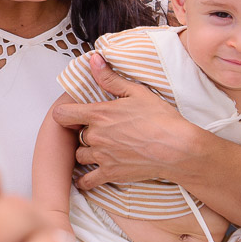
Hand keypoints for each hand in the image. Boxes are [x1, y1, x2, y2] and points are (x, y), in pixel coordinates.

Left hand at [52, 54, 198, 188]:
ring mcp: (102, 156)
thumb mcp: (136, 92)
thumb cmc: (161, 119)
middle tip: (98, 131)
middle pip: (75, 135)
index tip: (73, 114)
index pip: (62, 114)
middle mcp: (96, 136)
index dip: (65, 114)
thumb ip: (110, 78)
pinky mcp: (111, 174)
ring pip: (80, 156)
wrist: (178, 149)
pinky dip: (84, 180)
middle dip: (84, 132)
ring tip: (99, 149)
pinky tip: (87, 177)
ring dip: (86, 152)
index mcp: (99, 115)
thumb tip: (94, 60)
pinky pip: (87, 180)